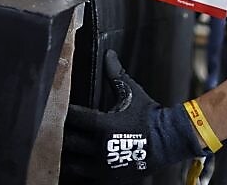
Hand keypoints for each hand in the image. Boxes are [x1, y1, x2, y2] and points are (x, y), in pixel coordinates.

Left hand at [62, 51, 203, 181]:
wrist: (168, 141)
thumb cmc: (149, 115)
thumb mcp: (131, 92)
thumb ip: (116, 74)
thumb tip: (109, 54)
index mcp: (102, 125)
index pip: (73, 118)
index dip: (64, 113)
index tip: (60, 108)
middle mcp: (100, 147)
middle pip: (68, 141)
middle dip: (63, 134)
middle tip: (57, 128)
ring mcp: (103, 165)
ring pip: (72, 161)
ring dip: (68, 153)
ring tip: (64, 146)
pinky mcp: (109, 176)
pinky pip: (85, 173)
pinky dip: (80, 166)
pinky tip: (78, 159)